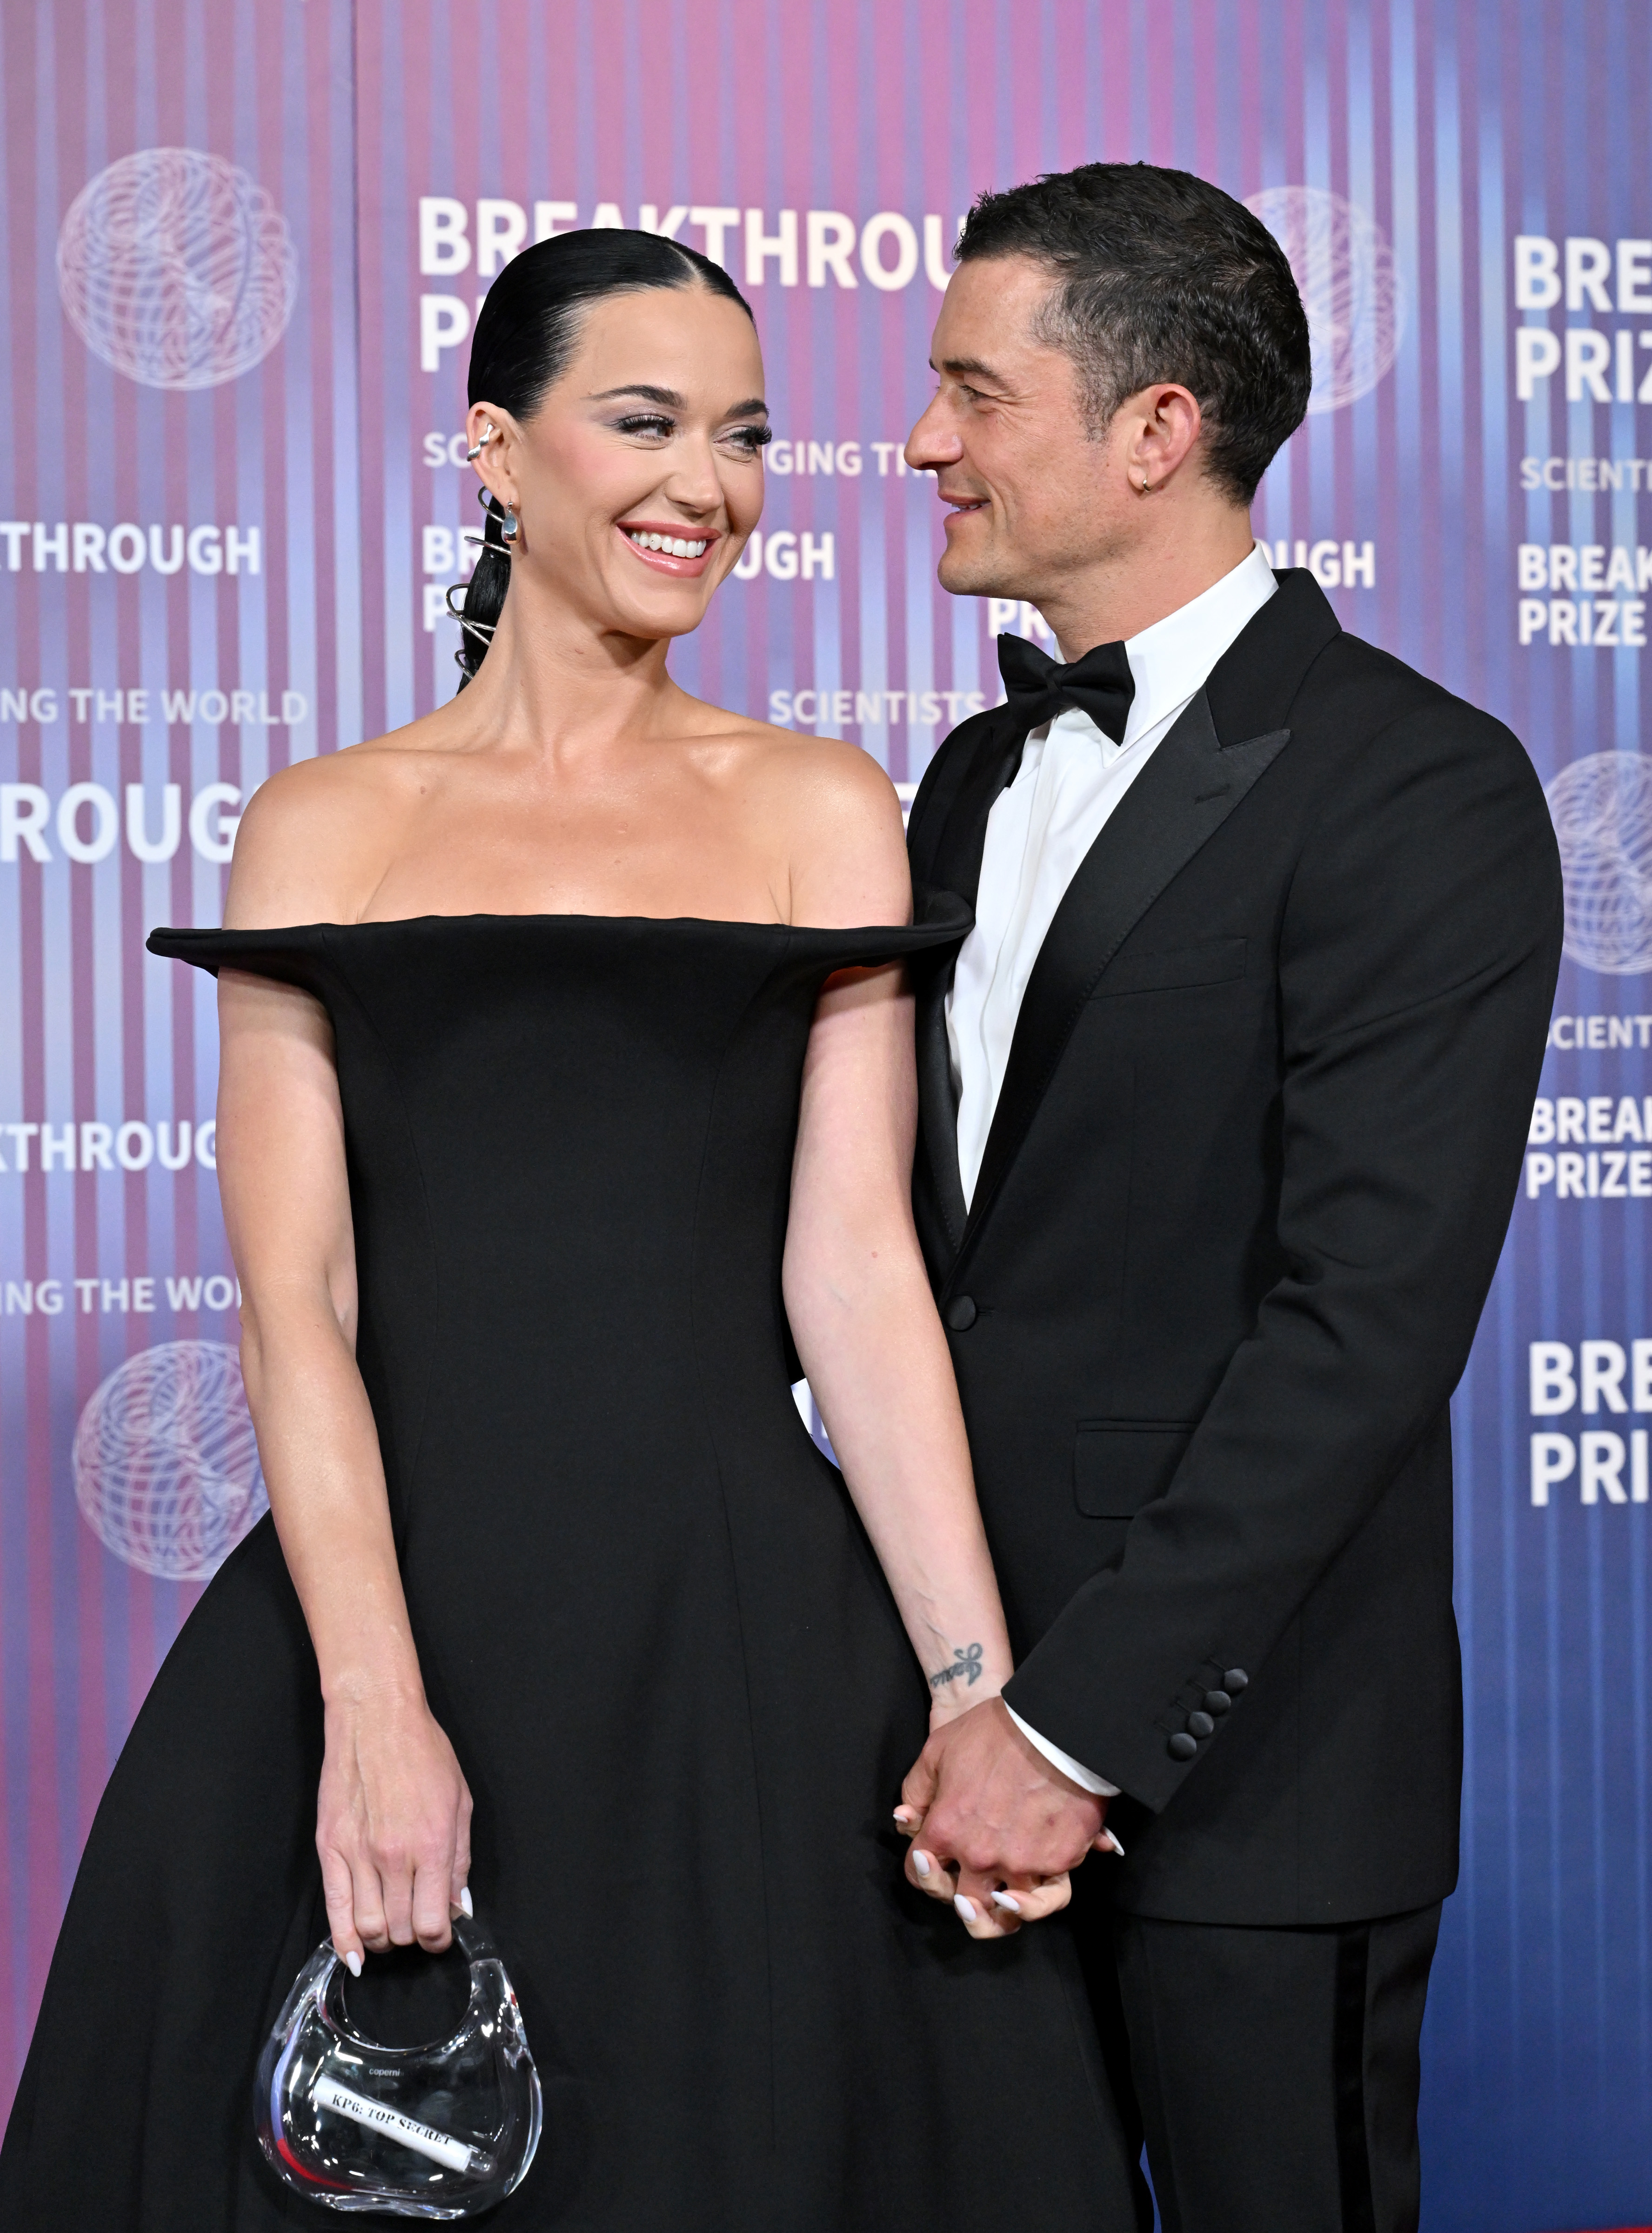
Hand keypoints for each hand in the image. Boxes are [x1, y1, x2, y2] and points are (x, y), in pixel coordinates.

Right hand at [317, 1689, 472, 1971]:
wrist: (376, 1719)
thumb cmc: (423, 1753)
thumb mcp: (460, 1801)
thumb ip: (460, 1859)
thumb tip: (460, 1905)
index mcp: (432, 1845)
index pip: (434, 1923)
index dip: (440, 1939)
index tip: (441, 1934)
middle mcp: (394, 1857)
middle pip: (402, 1930)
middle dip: (414, 1936)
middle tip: (419, 1922)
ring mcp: (358, 1855)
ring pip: (369, 1928)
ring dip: (384, 1938)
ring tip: (393, 1928)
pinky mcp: (330, 1849)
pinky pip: (334, 1910)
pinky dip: (345, 1941)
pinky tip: (356, 1955)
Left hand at [895, 1697, 1115, 1939]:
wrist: (1053, 1724)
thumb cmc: (994, 1731)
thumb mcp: (938, 1749)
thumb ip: (917, 1790)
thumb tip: (907, 1820)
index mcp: (945, 1830)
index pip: (920, 1873)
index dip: (925, 1870)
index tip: (936, 1862)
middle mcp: (979, 1856)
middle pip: (964, 1904)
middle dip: (963, 1901)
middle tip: (970, 1894)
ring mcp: (1021, 1863)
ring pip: (1009, 1914)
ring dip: (1005, 1913)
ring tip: (1005, 1904)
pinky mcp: (1058, 1861)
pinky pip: (1050, 1891)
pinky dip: (1045, 1892)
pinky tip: (1039, 1886)